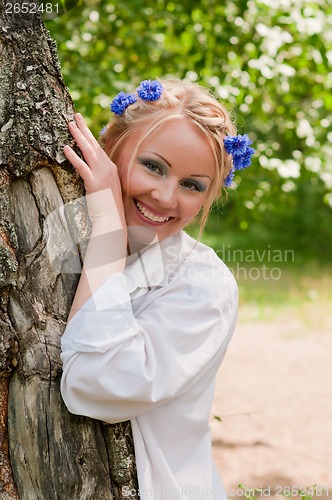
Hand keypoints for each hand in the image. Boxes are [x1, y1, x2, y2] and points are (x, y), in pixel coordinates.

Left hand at [64, 113, 125, 229]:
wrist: (113, 220)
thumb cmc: (109, 207)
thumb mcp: (107, 188)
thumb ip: (102, 177)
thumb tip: (93, 171)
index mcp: (111, 168)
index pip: (99, 148)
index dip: (90, 136)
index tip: (82, 125)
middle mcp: (108, 168)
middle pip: (94, 144)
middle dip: (84, 129)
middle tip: (75, 116)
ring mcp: (102, 175)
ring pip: (88, 151)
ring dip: (79, 136)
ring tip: (70, 125)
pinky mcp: (94, 183)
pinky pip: (82, 167)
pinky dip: (74, 157)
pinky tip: (66, 148)